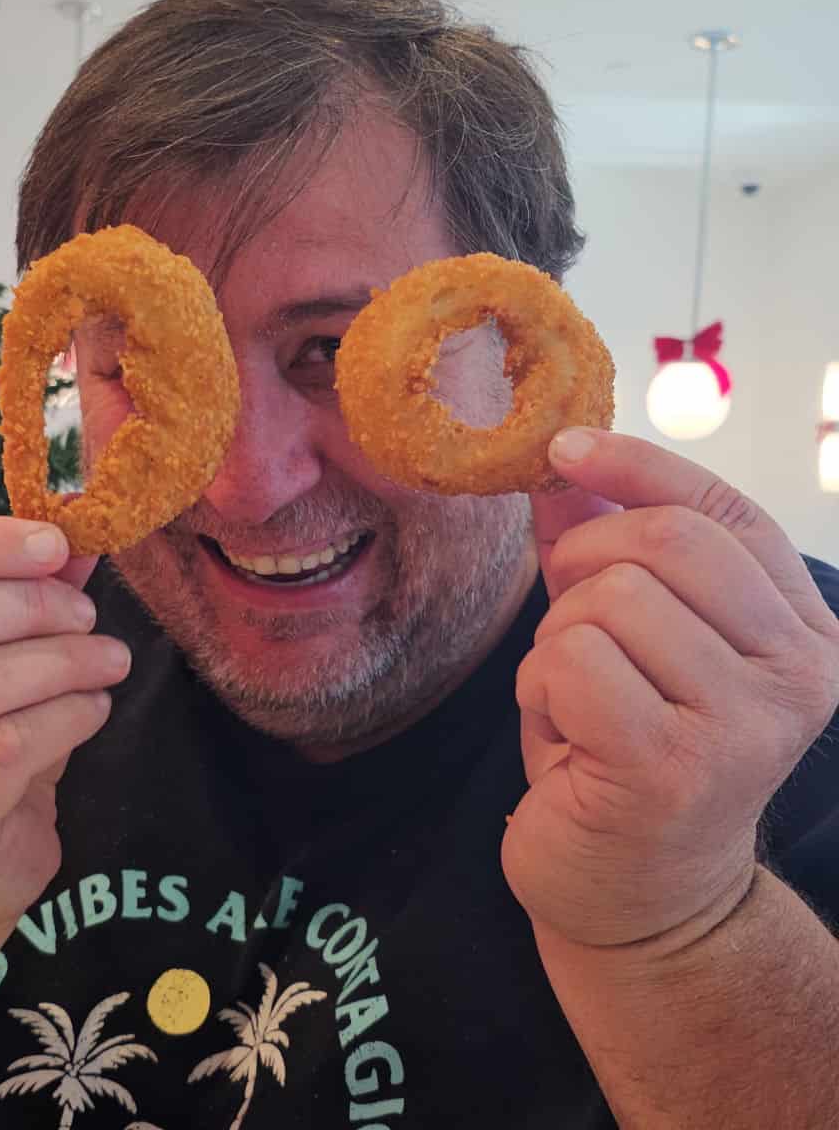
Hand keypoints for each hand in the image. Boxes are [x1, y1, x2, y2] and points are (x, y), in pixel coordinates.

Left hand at [502, 429, 838, 949]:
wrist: (635, 893)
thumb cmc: (624, 752)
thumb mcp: (624, 637)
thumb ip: (603, 549)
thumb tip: (561, 465)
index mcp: (800, 630)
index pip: (723, 511)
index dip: (638, 465)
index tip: (563, 447)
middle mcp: (796, 674)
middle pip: (664, 541)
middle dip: (583, 566)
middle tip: (570, 628)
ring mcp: (743, 724)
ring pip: (609, 598)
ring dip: (558, 641)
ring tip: (576, 702)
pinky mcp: (672, 767)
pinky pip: (570, 661)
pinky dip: (540, 688)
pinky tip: (564, 738)